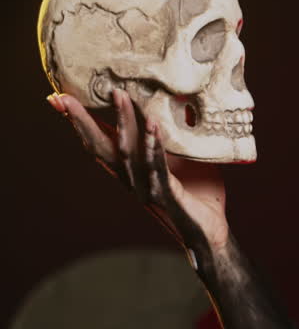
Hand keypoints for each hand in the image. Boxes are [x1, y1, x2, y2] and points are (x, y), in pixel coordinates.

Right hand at [49, 89, 228, 252]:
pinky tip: (153, 126)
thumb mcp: (185, 157)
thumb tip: (181, 100)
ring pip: (127, 152)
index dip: (80, 120)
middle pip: (100, 146)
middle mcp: (131, 177)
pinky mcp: (165, 193)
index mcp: (131, 168)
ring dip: (123, 123)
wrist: (209, 232)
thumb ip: (177, 134)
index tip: (59, 97)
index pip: (100, 140)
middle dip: (83, 120)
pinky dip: (154, 146)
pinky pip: (157, 167)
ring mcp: (145, 186)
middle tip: (65, 97)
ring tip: (120, 96)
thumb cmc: (197, 193)